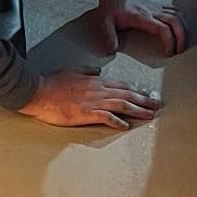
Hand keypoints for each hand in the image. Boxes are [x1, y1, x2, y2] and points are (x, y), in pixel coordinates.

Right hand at [18, 67, 162, 130]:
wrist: (39, 91)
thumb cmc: (52, 82)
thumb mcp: (72, 71)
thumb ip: (87, 72)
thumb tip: (97, 71)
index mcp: (95, 80)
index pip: (121, 85)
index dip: (135, 90)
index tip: (145, 95)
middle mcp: (98, 90)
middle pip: (127, 94)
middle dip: (144, 100)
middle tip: (157, 105)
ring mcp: (93, 101)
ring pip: (122, 104)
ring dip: (138, 110)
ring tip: (150, 115)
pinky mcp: (86, 113)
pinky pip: (107, 117)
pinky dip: (118, 121)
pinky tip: (126, 126)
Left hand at [90, 0, 186, 56]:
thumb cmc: (112, 7)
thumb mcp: (106, 22)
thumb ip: (109, 36)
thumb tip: (113, 49)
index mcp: (141, 17)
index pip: (162, 28)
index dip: (169, 40)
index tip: (168, 51)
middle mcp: (152, 11)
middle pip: (174, 21)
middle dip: (181, 36)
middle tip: (180, 49)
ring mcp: (156, 7)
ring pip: (177, 15)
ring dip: (183, 28)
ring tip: (182, 41)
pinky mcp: (157, 5)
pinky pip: (174, 10)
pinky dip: (181, 19)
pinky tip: (181, 27)